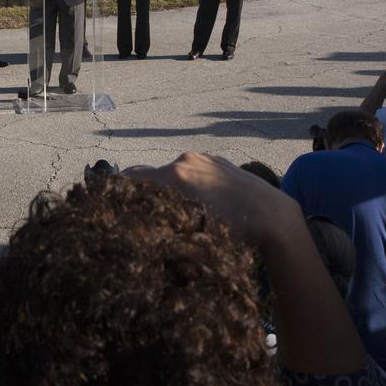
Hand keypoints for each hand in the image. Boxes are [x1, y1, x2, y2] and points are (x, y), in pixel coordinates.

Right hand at [126, 152, 304, 249]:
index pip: (131, 178)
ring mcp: (203, 158)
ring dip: (165, 189)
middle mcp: (185, 160)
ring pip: (171, 172)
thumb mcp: (190, 228)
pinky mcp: (217, 160)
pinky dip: (185, 183)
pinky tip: (195, 202)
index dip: (118, 194)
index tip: (113, 208)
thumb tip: (136, 220)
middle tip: (139, 214)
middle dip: (141, 192)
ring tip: (171, 212)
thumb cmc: (233, 228)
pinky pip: (191, 170)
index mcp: (175, 174)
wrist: (272, 215)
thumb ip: (161, 216)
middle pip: (149, 174)